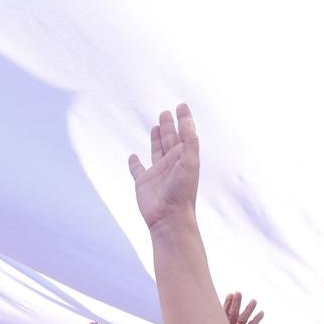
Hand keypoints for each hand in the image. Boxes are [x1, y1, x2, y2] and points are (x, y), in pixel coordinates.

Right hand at [128, 104, 199, 228]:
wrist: (169, 217)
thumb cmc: (182, 192)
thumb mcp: (190, 163)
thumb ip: (189, 142)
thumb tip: (188, 123)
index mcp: (184, 157)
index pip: (184, 134)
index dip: (183, 119)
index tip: (181, 106)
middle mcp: (171, 163)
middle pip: (170, 139)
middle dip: (169, 126)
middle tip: (166, 112)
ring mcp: (157, 173)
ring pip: (156, 151)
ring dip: (156, 139)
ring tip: (156, 126)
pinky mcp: (143, 182)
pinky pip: (137, 170)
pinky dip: (134, 163)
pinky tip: (133, 156)